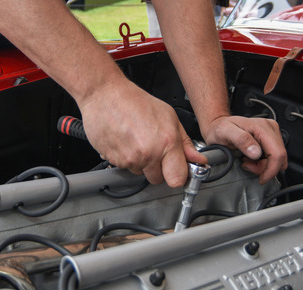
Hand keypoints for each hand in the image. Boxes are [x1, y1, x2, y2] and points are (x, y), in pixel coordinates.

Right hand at [79, 80, 205, 187]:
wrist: (105, 95)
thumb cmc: (135, 101)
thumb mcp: (169, 117)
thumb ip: (185, 143)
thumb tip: (197, 159)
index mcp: (166, 142)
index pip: (177, 179)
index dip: (177, 175)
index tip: (176, 170)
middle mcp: (148, 153)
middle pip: (157, 180)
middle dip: (157, 169)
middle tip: (153, 149)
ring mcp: (130, 159)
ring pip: (140, 174)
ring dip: (140, 163)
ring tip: (136, 140)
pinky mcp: (114, 161)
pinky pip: (125, 168)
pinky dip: (126, 159)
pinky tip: (126, 141)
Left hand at [202, 116, 286, 183]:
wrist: (219, 126)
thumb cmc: (221, 128)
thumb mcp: (225, 132)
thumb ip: (241, 140)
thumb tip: (256, 152)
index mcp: (263, 127)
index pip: (277, 153)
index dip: (271, 170)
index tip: (262, 178)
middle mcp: (270, 129)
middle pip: (279, 158)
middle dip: (265, 168)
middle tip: (247, 165)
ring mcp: (272, 134)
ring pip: (277, 160)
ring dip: (262, 166)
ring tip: (247, 160)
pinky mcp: (270, 140)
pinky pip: (273, 158)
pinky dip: (262, 163)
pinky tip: (250, 158)